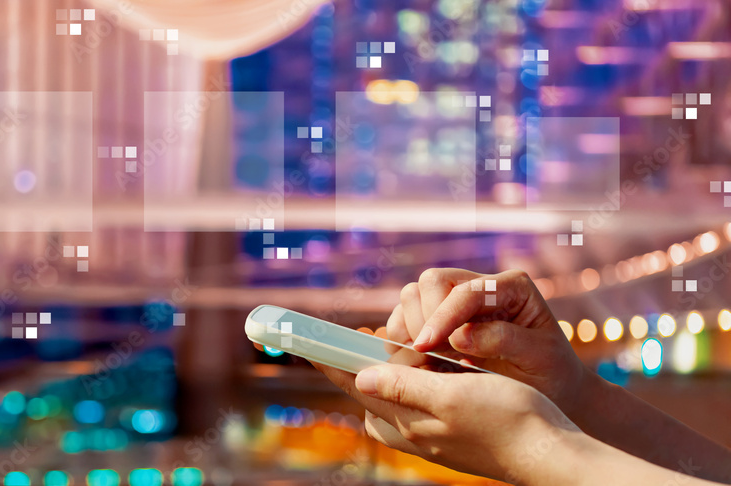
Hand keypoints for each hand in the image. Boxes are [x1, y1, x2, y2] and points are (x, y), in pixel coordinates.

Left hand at [313, 361, 583, 483]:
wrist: (550, 454)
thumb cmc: (507, 420)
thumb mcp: (451, 397)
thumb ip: (403, 388)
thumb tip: (360, 378)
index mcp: (405, 420)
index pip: (354, 384)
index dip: (329, 359)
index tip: (305, 340)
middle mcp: (410, 431)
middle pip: (368, 391)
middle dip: (356, 364)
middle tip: (353, 339)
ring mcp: (429, 435)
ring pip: (390, 397)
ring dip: (384, 372)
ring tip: (388, 349)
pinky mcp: (448, 433)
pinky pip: (413, 403)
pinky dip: (409, 382)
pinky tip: (424, 369)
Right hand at [388, 268, 589, 417]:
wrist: (550, 391)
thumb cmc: (550, 373)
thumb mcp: (539, 357)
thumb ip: (503, 340)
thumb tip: (459, 336)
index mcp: (511, 287)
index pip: (466, 290)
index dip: (443, 316)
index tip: (427, 347)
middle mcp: (480, 287)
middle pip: (432, 281)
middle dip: (424, 317)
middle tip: (428, 353)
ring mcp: (457, 303)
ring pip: (413, 295)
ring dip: (410, 327)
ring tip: (423, 358)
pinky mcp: (439, 321)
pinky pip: (405, 317)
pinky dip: (401, 337)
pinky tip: (416, 361)